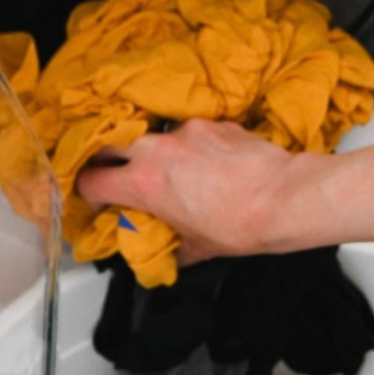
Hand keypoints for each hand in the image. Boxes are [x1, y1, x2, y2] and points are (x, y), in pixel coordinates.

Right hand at [75, 120, 322, 263]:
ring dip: (149, 152)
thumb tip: (167, 253)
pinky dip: (186, 145)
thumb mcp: (198, 248)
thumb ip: (171, 247)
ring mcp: (183, 131)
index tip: (96, 201)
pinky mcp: (210, 122)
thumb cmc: (241, 226)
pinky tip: (204, 162)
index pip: (91, 181)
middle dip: (107, 161)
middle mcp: (156, 150)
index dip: (88, 193)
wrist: (285, 198)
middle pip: (108, 144)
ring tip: (167, 170)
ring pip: (149, 135)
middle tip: (117, 178)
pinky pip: (185, 131)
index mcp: (143, 184)